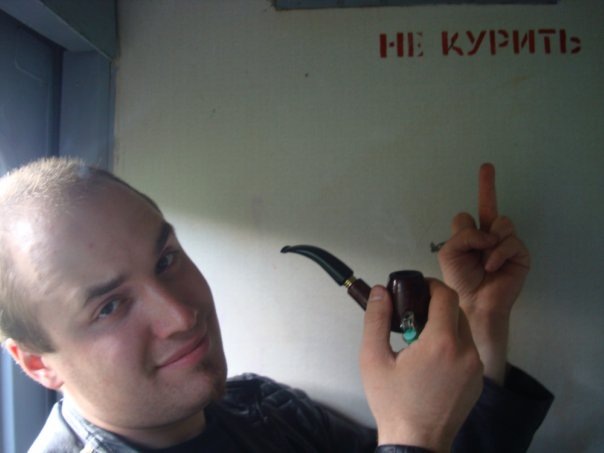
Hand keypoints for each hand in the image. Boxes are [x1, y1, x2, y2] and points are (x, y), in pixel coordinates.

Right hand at [360, 281, 482, 451]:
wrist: (416, 442)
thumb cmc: (393, 403)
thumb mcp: (373, 358)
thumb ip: (376, 320)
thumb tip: (379, 292)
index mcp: (441, 343)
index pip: (446, 296)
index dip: (431, 285)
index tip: (417, 287)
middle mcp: (465, 352)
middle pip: (457, 310)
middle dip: (436, 305)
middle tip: (413, 314)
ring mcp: (474, 367)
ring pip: (464, 329)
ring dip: (445, 325)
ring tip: (420, 339)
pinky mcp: (477, 380)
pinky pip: (468, 349)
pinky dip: (452, 344)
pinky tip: (432, 359)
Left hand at [438, 163, 529, 382]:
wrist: (475, 303)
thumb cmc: (460, 280)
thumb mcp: (450, 254)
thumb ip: (462, 236)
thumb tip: (487, 233)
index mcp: (469, 237)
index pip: (468, 216)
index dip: (469, 205)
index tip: (484, 170)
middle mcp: (487, 236)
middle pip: (489, 206)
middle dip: (487, 185)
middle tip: (487, 167)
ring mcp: (504, 243)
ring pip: (500, 223)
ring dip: (489, 242)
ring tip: (484, 260)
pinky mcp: (519, 254)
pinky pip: (509, 241)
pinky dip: (498, 253)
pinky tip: (492, 265)